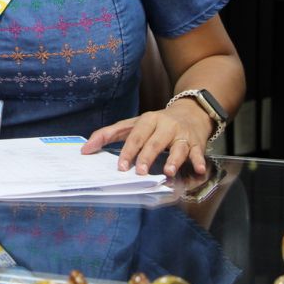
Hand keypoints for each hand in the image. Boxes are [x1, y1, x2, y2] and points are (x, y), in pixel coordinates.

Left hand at [82, 101, 212, 176]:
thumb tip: (85, 149)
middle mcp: (165, 126)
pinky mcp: (196, 143)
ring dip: (173, 160)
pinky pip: (198, 153)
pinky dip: (199, 161)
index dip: (128, 151)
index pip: (135, 136)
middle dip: (147, 157)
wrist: (190, 112)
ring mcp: (181, 135)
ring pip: (177, 148)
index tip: (121, 166)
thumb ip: (109, 134)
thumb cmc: (155, 124)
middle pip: (154, 142)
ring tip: (168, 171)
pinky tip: (199, 169)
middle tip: (139, 172)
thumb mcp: (132, 124)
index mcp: (147, 120)